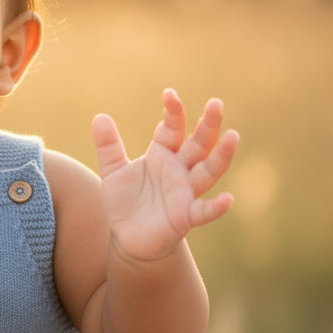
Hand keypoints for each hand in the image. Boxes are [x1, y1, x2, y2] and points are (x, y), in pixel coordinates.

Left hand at [92, 88, 238, 261]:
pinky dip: (216, 206)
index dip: (172, 112)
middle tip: (216, 104)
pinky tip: (228, 199)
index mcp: (163, 154)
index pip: (172, 129)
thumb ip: (108, 147)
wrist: (127, 238)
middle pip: (198, 144)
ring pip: (208, 171)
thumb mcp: (113, 172)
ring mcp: (185, 192)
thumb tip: (99, 117)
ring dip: (221, 155)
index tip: (169, 94)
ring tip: (233, 136)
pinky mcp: (184, 217)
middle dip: (208, 125)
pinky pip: (203, 211)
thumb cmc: (126, 202)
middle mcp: (179, 170)